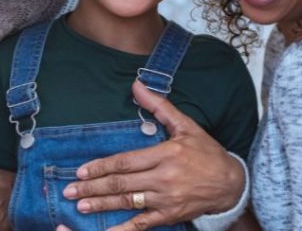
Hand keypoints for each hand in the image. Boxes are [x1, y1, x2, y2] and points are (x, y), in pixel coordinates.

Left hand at [62, 81, 245, 230]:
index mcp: (165, 154)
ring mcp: (166, 200)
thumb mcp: (186, 126)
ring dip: (102, 205)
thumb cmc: (207, 152)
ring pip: (128, 203)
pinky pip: (142, 224)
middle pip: (121, 184)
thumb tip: (136, 85)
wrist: (231, 183)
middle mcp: (163, 178)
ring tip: (81, 206)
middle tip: (70, 191)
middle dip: (93, 187)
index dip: (101, 167)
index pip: (125, 161)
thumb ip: (159, 107)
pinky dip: (123, 229)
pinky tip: (106, 230)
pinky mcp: (170, 215)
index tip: (81, 171)